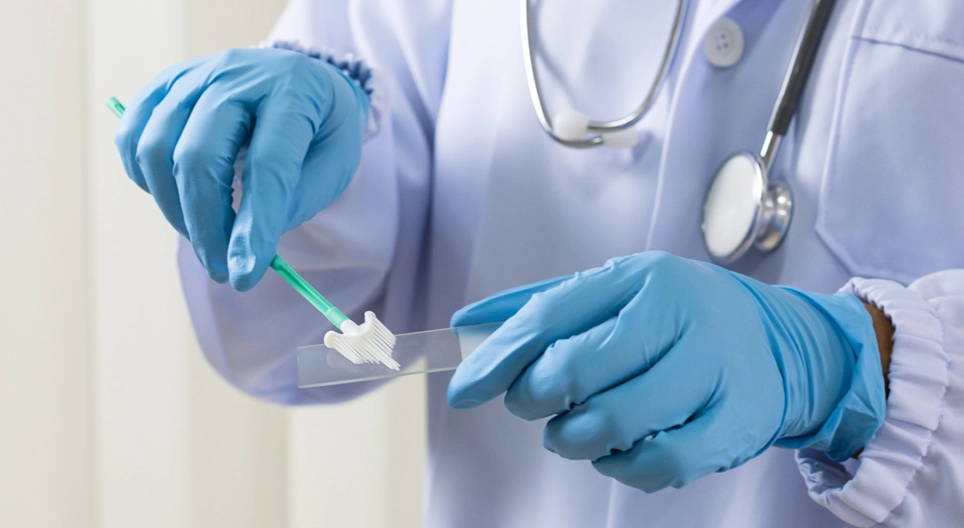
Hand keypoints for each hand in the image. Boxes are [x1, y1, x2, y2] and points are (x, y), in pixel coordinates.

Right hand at [114, 48, 368, 289]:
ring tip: (205, 238)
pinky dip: (146, 180)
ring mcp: (194, 74)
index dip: (254, 226)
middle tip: (221, 269)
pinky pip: (133, 138)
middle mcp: (237, 73)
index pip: (267, 165)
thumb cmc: (319, 128)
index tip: (245, 275)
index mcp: (293, 89)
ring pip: (156, 149)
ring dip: (174, 210)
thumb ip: (297, 199)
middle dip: (205, 226)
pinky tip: (176, 201)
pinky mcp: (164, 85)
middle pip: (198, 157)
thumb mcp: (335, 162)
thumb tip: (245, 242)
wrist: (300, 78)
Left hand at [448, 252, 885, 491]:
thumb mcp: (615, 294)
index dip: (496, 358)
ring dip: (573, 439)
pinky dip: (622, 468)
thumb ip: (540, 308)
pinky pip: (658, 463)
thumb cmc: (676, 318)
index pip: (549, 316)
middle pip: (575, 370)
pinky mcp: (735, 423)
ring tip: (576, 428)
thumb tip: (464, 326)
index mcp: (640, 277)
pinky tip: (618, 452)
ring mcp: (712, 370)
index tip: (464, 391)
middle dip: (535, 399)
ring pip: (612, 422)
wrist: (777, 343)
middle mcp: (680, 315)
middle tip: (535, 403)